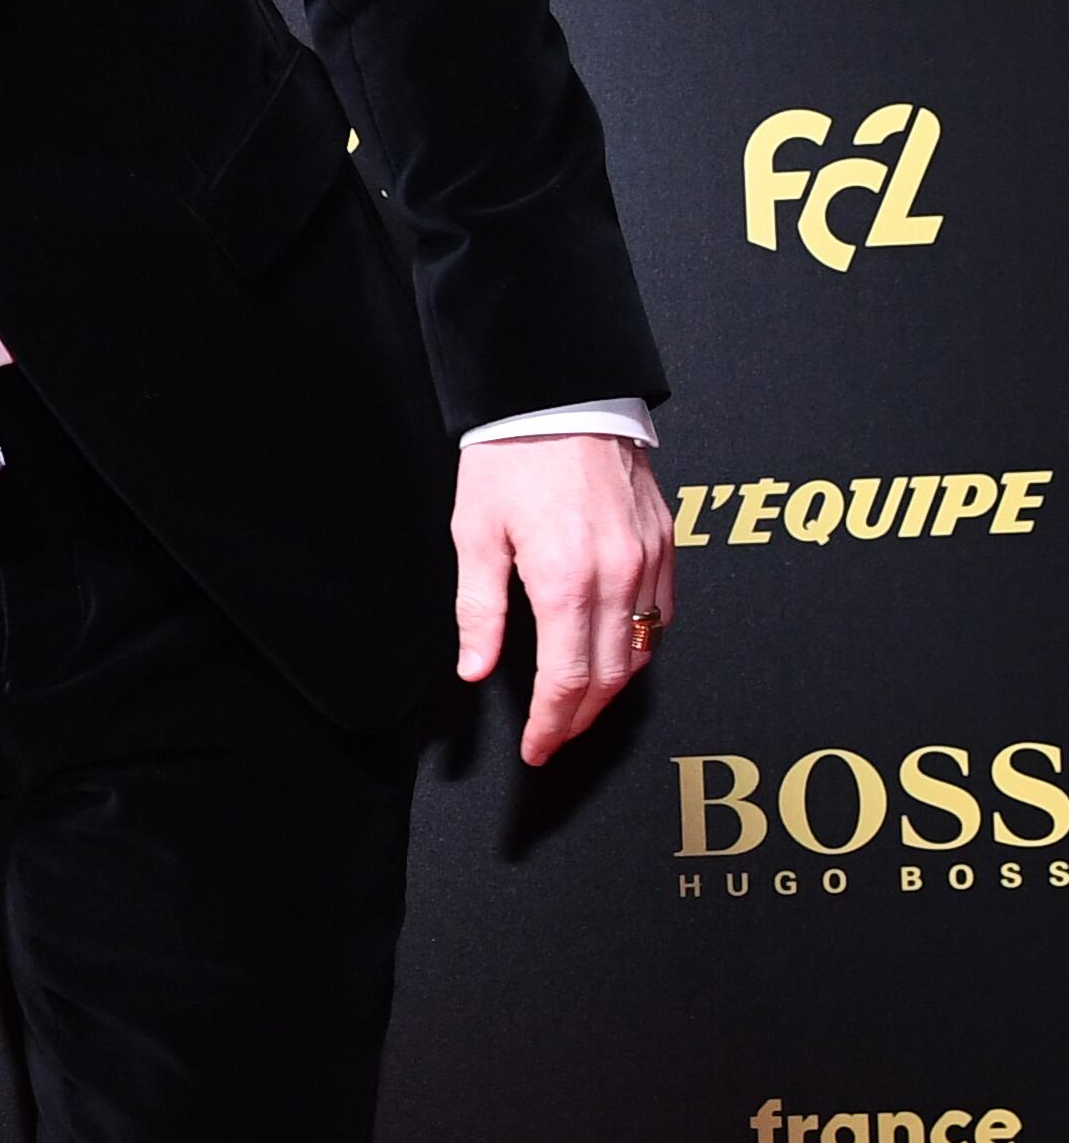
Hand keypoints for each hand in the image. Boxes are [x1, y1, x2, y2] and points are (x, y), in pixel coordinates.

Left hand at [453, 432, 675, 765]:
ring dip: (613, 687)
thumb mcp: (475, 533)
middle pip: (611, 676)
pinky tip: (615, 651)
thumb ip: (478, 609)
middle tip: (554, 737)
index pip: (566, 680)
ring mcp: (650, 560)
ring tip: (578, 704)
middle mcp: (619, 577)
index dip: (551, 724)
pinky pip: (662, 613)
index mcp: (566, 581)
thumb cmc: (509, 457)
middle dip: (580, 716)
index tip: (537, 749)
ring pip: (644, 650)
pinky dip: (641, 643)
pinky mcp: (667, 541)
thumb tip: (475, 670)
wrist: (559, 393)